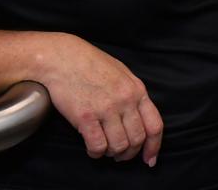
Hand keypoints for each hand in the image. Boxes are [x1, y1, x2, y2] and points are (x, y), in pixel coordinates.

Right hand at [39, 34, 163, 165]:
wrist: (62, 58)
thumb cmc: (90, 64)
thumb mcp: (122, 74)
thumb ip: (133, 94)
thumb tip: (139, 116)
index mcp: (137, 90)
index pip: (154, 125)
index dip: (154, 146)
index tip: (149, 159)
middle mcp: (125, 101)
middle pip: (137, 139)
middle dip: (130, 153)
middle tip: (120, 155)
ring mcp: (106, 109)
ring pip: (119, 146)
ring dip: (113, 153)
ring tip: (106, 150)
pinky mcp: (85, 117)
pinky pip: (98, 146)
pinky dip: (96, 153)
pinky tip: (92, 149)